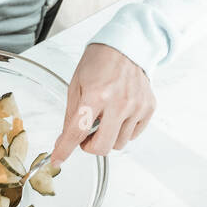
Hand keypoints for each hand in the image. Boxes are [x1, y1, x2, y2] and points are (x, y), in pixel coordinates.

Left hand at [51, 43, 155, 163]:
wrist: (126, 46)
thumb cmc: (99, 63)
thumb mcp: (76, 85)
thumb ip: (71, 115)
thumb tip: (65, 140)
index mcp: (96, 94)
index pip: (77, 131)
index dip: (65, 149)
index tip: (57, 159)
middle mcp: (119, 102)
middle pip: (103, 146)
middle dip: (90, 147)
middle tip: (86, 135)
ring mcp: (136, 106)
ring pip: (119, 144)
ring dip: (107, 138)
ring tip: (105, 118)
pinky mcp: (148, 107)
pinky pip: (133, 135)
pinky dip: (123, 131)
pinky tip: (118, 114)